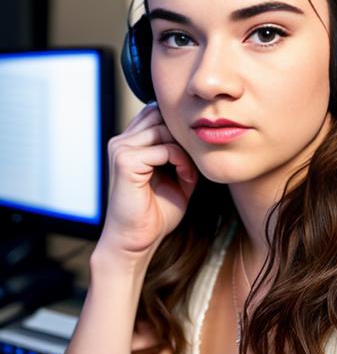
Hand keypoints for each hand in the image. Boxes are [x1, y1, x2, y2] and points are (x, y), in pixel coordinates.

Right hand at [99, 103, 197, 256]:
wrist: (138, 240)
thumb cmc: (156, 213)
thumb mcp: (176, 175)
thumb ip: (181, 151)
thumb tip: (198, 132)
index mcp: (129, 142)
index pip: (157, 113)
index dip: (179, 130)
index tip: (191, 156)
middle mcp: (121, 141)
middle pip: (161, 116)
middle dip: (182, 138)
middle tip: (192, 164)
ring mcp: (120, 149)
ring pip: (164, 130)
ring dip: (184, 151)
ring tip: (188, 174)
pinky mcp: (125, 161)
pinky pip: (163, 148)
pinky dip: (180, 161)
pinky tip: (185, 178)